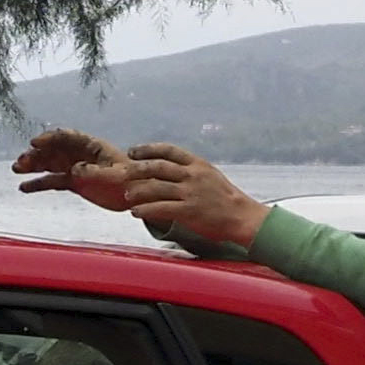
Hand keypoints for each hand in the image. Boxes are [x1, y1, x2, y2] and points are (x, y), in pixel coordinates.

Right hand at [13, 127, 140, 209]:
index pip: (66, 137)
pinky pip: (52, 181)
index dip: (49, 138)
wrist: (139, 195)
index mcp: (91, 146)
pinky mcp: (74, 183)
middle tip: (21, 161)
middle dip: (35, 154)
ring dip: (33, 166)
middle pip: (52, 150)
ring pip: (49, 164)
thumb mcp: (115, 175)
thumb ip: (94, 171)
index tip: (34, 143)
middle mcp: (80, 155)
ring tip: (16, 169)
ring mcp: (75, 168)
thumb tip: (73, 169)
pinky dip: (38, 183)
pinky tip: (24, 188)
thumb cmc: (132, 180)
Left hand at [114, 142, 269, 251]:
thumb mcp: (209, 175)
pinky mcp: (190, 210)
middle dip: (137, 168)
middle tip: (123, 173)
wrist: (242, 216)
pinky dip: (146, 209)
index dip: (148, 149)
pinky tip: (136, 212)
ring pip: (157, 187)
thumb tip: (165, 169)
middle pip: (158, 166)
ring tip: (127, 196)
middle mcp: (193, 175)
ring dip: (138, 191)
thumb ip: (189, 171)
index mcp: (198, 164)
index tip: (133, 151)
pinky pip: (161, 208)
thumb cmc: (225, 198)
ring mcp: (191, 192)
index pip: (169, 150)